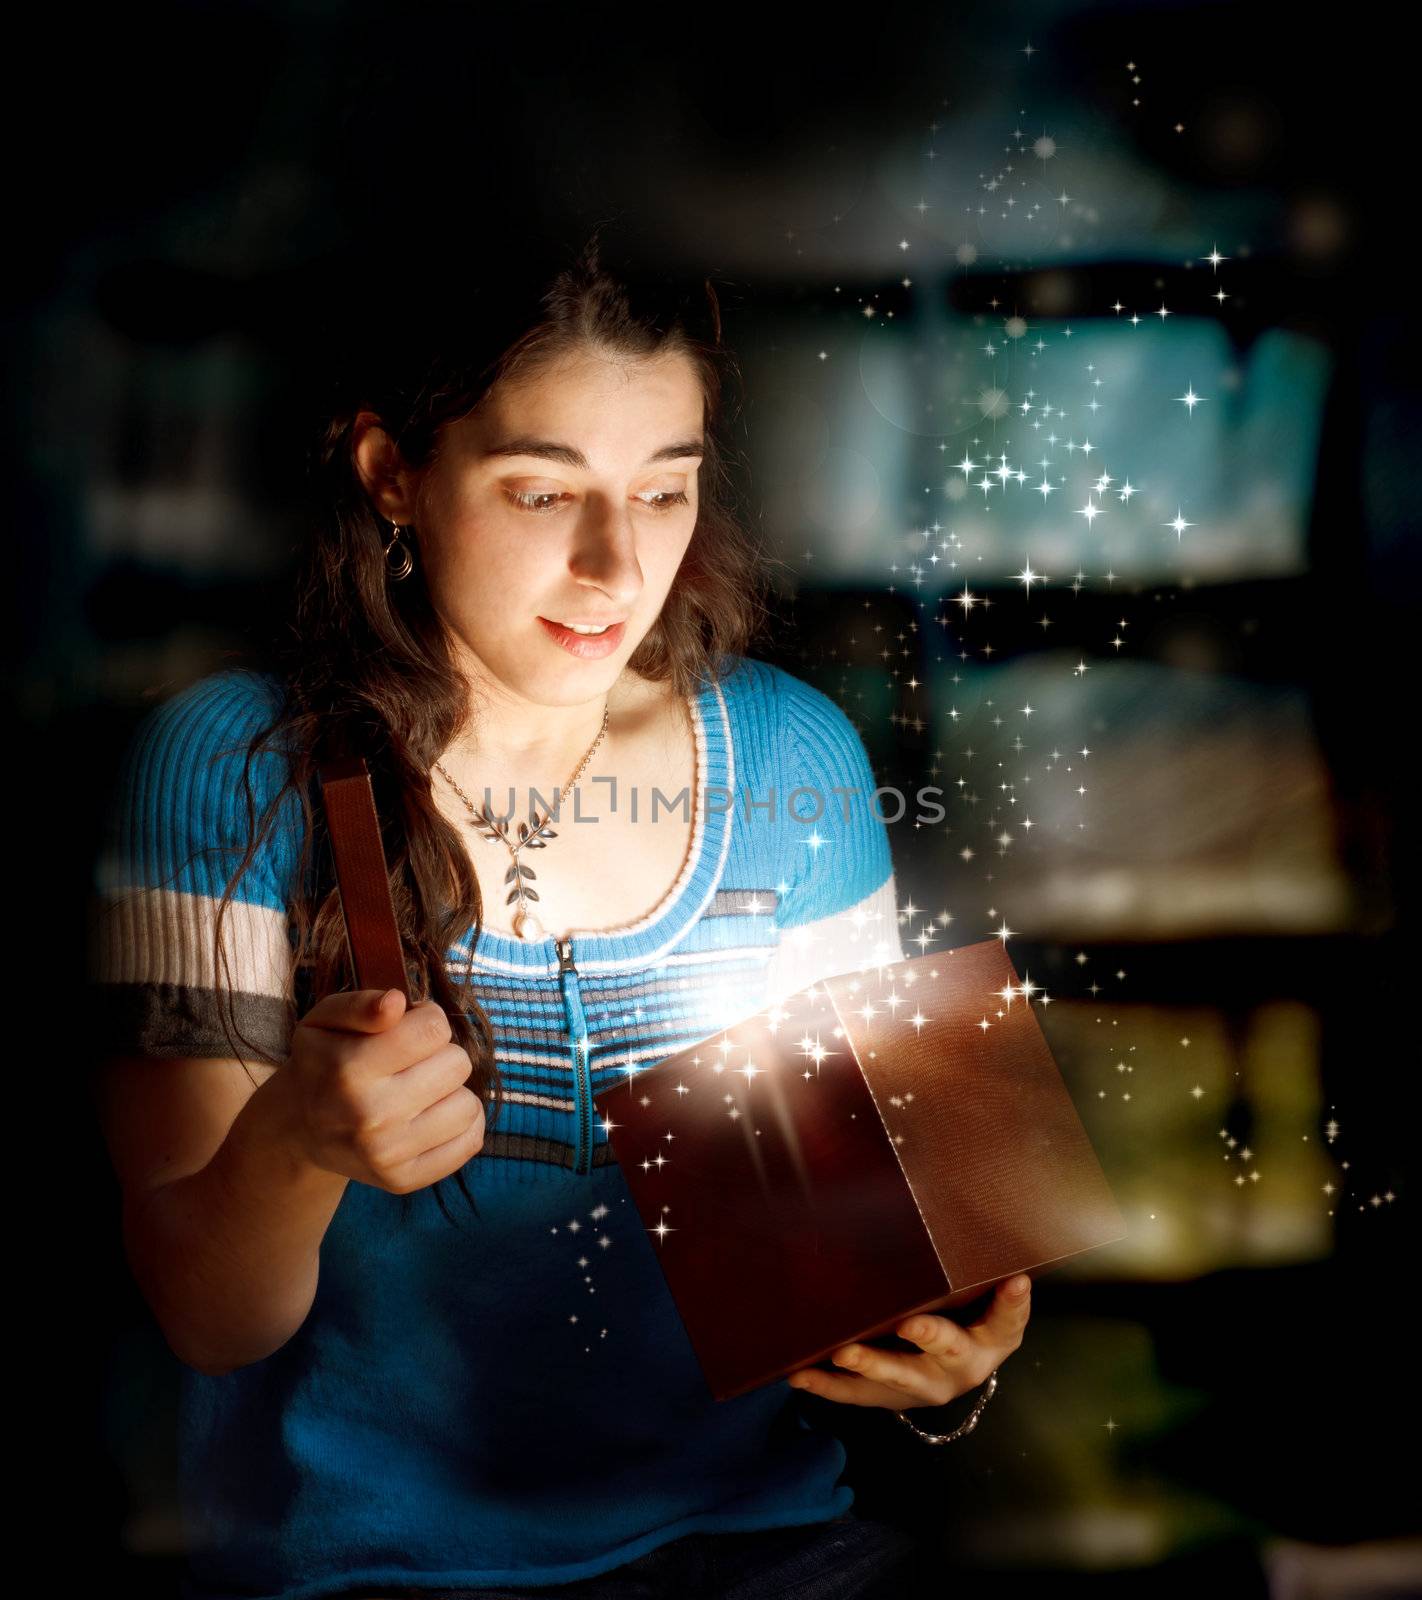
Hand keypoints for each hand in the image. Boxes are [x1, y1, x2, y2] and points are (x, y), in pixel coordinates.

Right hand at [283, 988, 485, 1193]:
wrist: (298, 1127)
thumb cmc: (323, 1062)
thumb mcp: (325, 1019)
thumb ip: (361, 1003)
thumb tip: (396, 1002)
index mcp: (349, 1069)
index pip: (434, 1029)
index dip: (427, 1020)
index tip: (409, 1029)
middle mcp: (370, 1115)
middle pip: (457, 1064)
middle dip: (439, 1054)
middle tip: (410, 1063)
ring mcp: (388, 1153)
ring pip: (469, 1104)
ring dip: (450, 1091)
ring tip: (420, 1090)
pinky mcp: (403, 1179)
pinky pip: (470, 1142)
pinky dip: (461, 1124)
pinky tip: (433, 1115)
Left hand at [784, 1275, 1031, 1409]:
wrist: (955, 1367)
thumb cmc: (966, 1310)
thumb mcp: (977, 1288)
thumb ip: (970, 1256)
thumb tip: (940, 1181)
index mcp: (992, 1336)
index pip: (1008, 1318)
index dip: (1012, 1303)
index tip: (1015, 1282)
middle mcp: (963, 1366)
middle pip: (948, 1350)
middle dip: (928, 1336)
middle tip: (910, 1323)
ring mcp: (925, 1386)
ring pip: (899, 1379)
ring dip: (871, 1365)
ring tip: (844, 1353)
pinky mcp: (890, 1397)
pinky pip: (858, 1394)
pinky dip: (829, 1386)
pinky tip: (801, 1374)